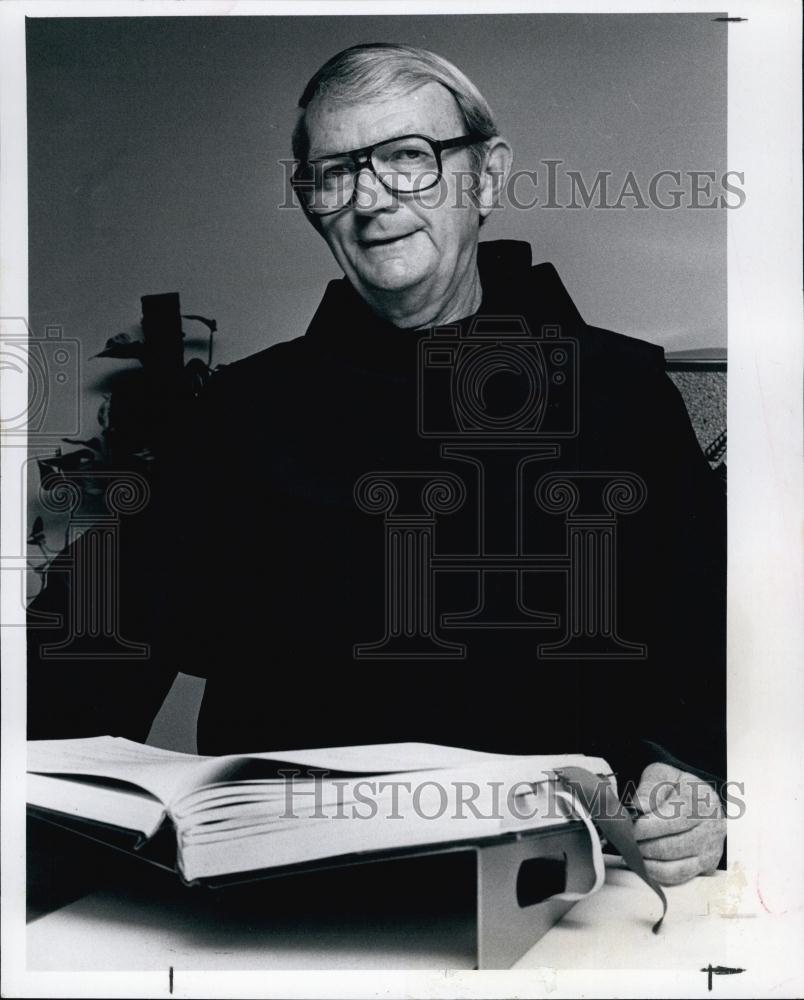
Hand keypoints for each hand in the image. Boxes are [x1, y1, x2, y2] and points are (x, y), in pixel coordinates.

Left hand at [632, 762, 724, 885]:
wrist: (697, 797)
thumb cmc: (676, 786)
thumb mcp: (662, 775)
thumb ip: (650, 788)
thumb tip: (640, 806)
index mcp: (703, 800)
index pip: (673, 819)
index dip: (647, 826)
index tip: (630, 827)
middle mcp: (712, 827)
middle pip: (672, 846)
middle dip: (644, 845)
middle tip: (626, 841)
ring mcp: (711, 849)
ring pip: (674, 865)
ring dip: (648, 860)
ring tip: (633, 850)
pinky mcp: (706, 865)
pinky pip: (678, 876)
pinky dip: (656, 873)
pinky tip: (643, 862)